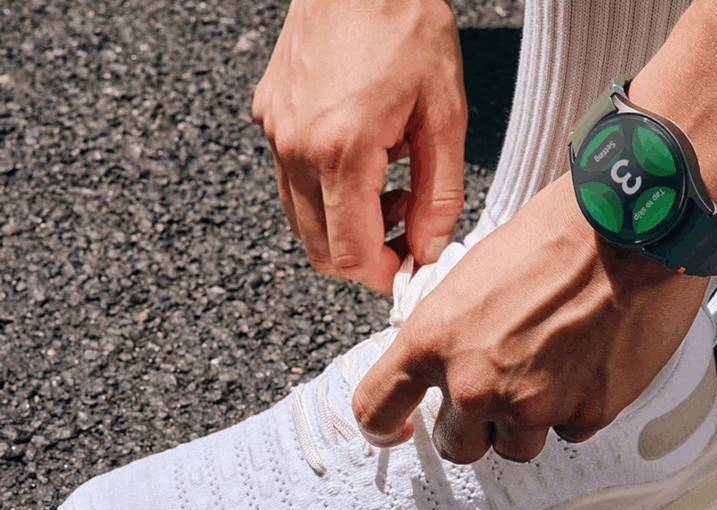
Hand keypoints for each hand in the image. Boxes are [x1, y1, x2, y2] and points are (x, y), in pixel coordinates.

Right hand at [252, 0, 466, 293]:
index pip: (348, 254)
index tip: (410, 267)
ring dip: (345, 223)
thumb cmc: (406, 26)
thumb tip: (429, 249)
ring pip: (302, 217)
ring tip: (391, 186)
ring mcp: (276, 132)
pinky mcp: (270, 116)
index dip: (382, 275)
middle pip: (318, 248)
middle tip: (407, 226)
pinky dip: (326, 190)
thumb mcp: (444, 114)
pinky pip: (291, 179)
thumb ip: (439, 193)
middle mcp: (295, 148)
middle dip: (364, 255)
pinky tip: (364, 157)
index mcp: (341, 150)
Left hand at [351, 173, 711, 462]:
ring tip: (549, 369)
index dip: (382, 426)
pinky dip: (574, 407)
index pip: (375, 408)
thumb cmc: (555, 234)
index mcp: (433, 341)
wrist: (627, 229)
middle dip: (474, 422)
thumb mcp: (471, 274)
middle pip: (456, 446)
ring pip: (515, 447)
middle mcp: (476, 384)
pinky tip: (585, 363)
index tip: (395, 430)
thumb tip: (442, 361)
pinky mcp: (587, 413)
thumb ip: (448, 332)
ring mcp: (533, 406)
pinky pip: (569, 430)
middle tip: (499, 386)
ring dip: (526, 420)